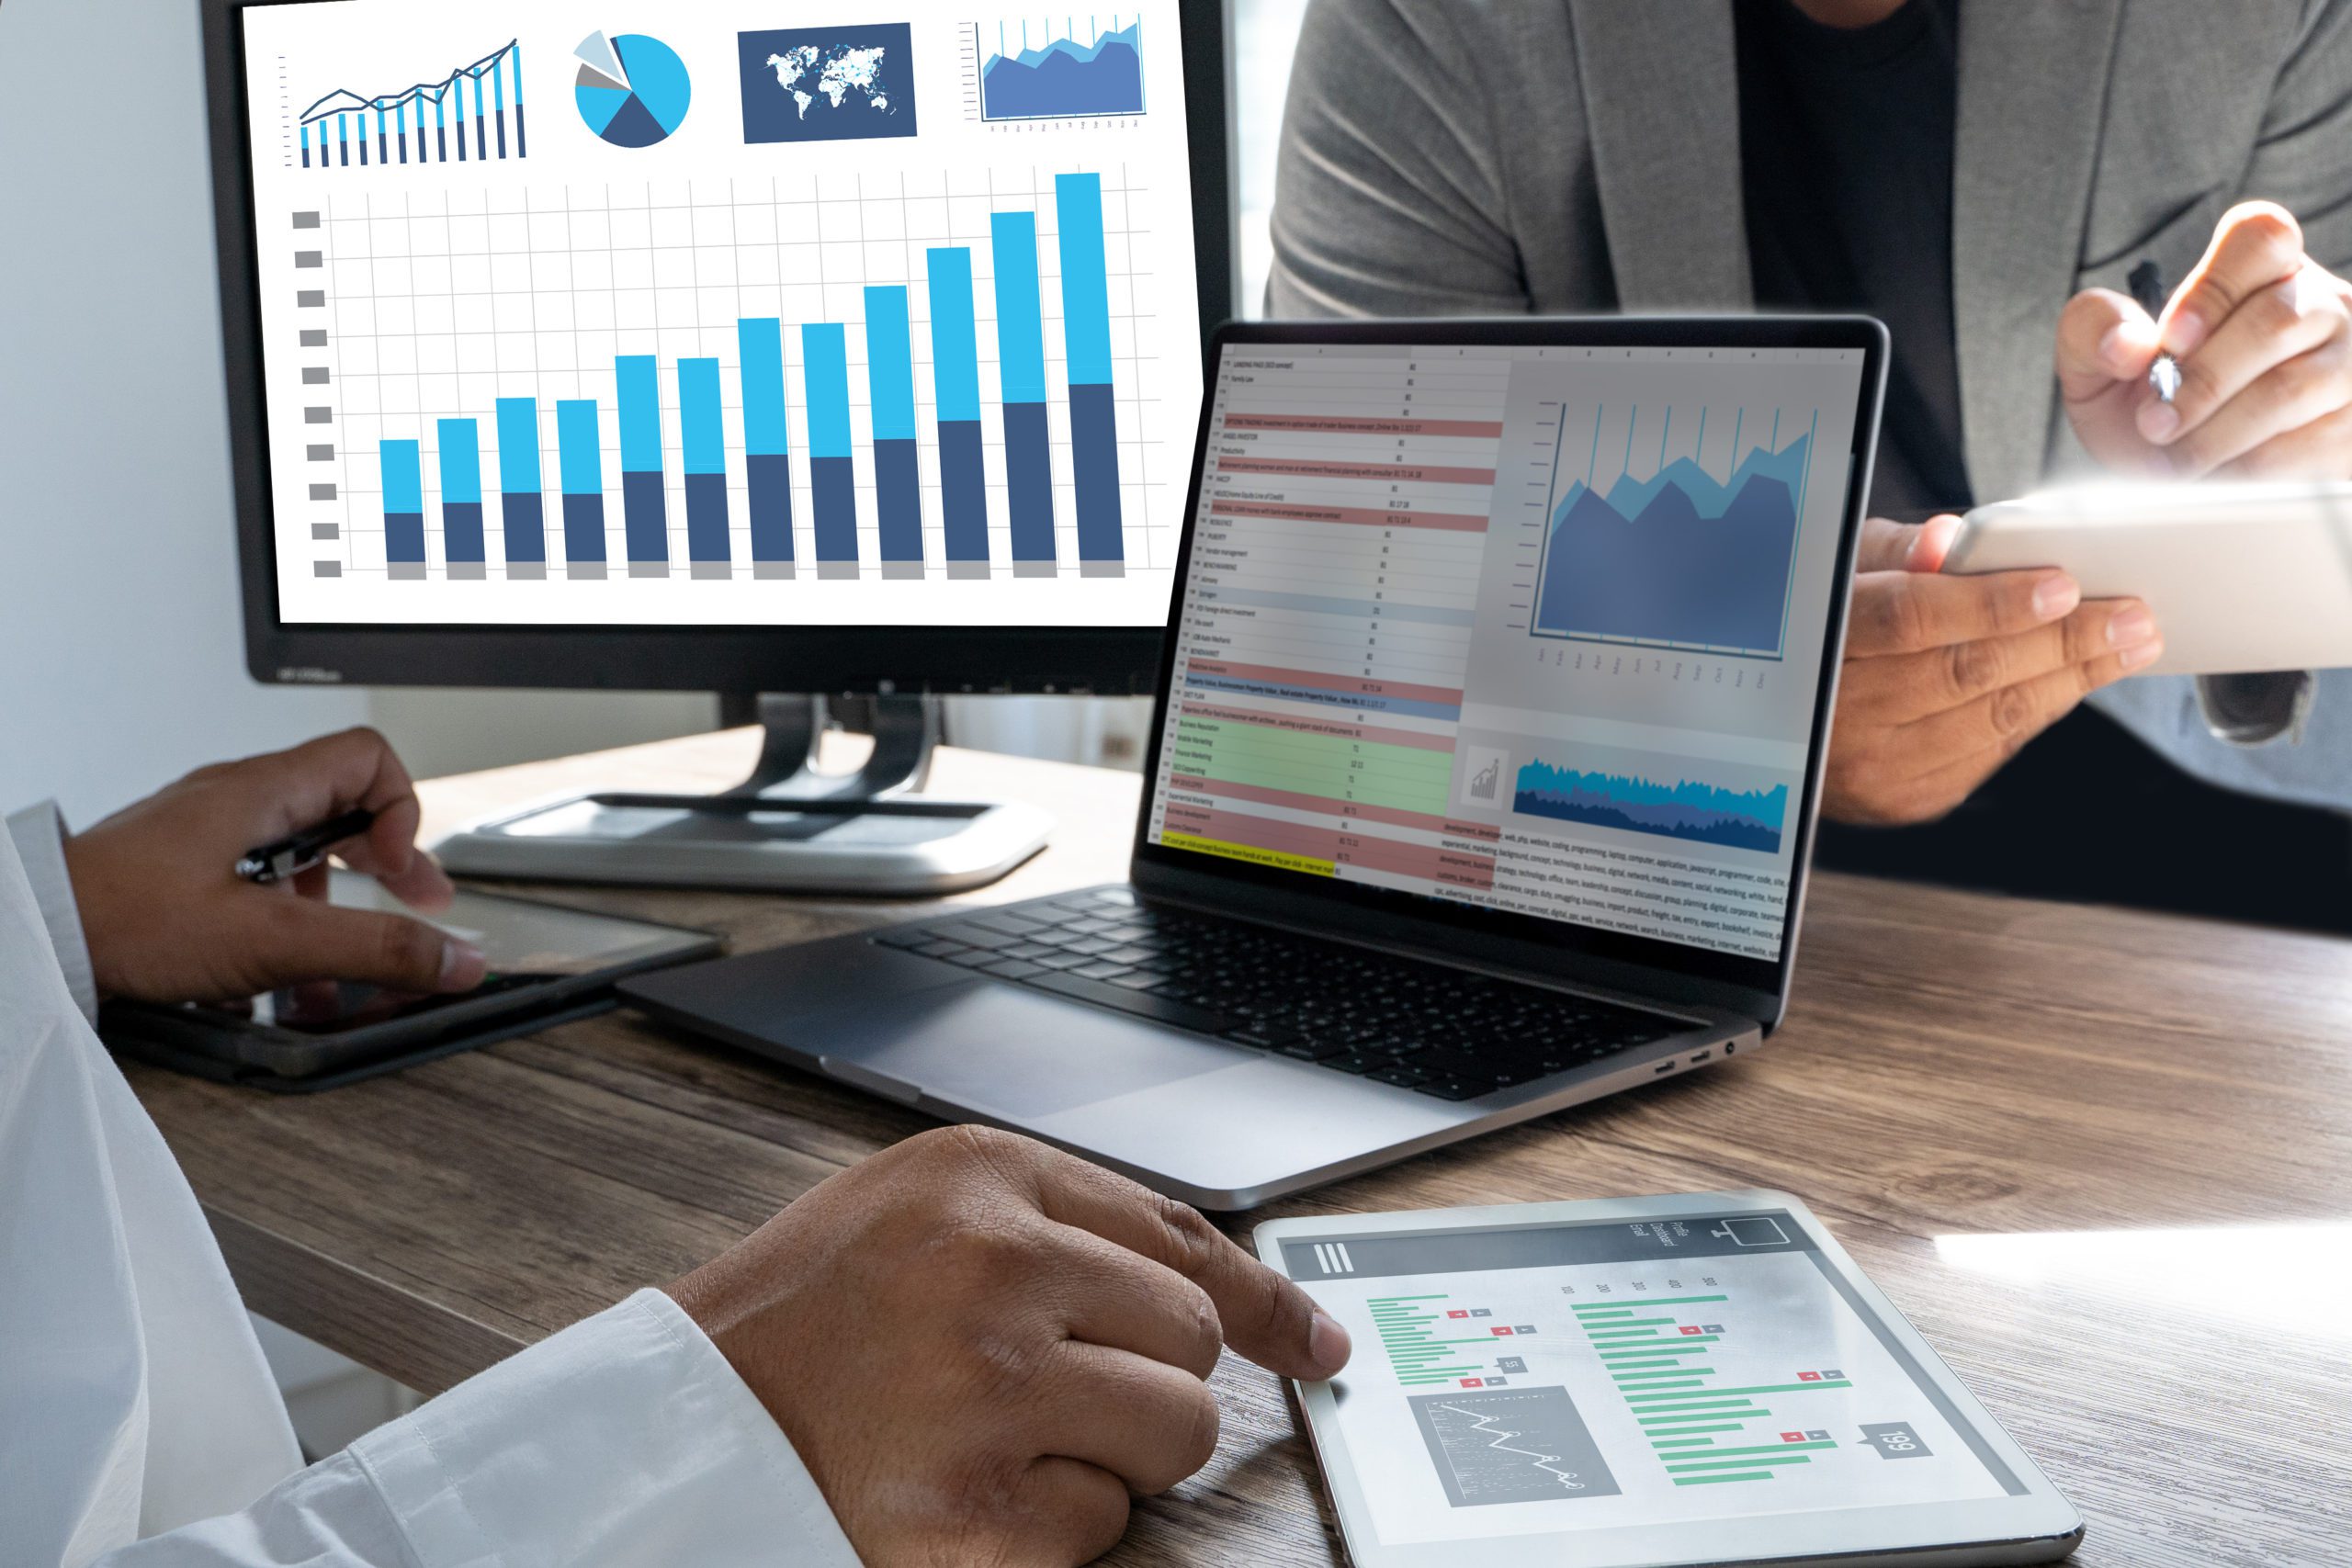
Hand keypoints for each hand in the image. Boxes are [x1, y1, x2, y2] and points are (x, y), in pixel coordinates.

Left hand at [61, 727, 485, 1002]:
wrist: (35, 935)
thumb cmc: (123, 918)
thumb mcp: (271, 938)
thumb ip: (372, 948)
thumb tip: (455, 958)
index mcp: (264, 792)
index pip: (370, 760)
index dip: (401, 815)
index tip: (397, 877)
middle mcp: (238, 801)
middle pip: (344, 806)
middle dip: (383, 866)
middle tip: (408, 909)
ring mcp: (208, 832)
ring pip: (302, 846)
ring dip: (333, 901)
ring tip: (334, 954)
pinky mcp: (183, 867)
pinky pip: (259, 875)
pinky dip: (285, 916)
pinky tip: (275, 966)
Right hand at [667, 1125, 1350, 1567]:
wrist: (681, 1429)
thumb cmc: (806, 1322)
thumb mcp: (921, 1213)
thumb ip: (1059, 1227)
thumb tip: (1229, 1296)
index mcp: (982, 1176)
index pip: (1184, 1234)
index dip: (1270, 1300)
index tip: (1318, 1344)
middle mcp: (991, 1267)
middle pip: (1194, 1337)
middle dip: (1148, 1379)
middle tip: (1053, 1394)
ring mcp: (985, 1389)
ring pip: (1175, 1433)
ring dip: (1113, 1456)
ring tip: (1002, 1439)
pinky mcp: (973, 1512)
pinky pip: (1104, 1526)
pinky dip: (1054, 1529)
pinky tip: (969, 1492)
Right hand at [1823, 517, 2160, 824]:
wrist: (1776, 730)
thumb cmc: (1819, 636)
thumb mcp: (1836, 577)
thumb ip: (1892, 553)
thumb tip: (1951, 538)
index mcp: (1819, 642)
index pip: (1910, 619)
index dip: (1990, 603)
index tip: (2061, 585)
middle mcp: (1842, 714)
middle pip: (1967, 671)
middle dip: (2063, 641)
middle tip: (2130, 616)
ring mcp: (1874, 766)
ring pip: (1992, 718)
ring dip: (2072, 679)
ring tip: (2126, 645)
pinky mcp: (1905, 799)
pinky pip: (1990, 751)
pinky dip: (2039, 712)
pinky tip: (2073, 680)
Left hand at [2059, 201, 2351, 477]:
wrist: (2181, 470)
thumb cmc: (2141, 403)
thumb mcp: (2094, 364)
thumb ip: (2092, 331)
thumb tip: (2125, 343)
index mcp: (2258, 268)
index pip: (2261, 239)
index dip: (2214, 288)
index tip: (2169, 341)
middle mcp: (2318, 303)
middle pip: (2275, 322)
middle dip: (2202, 382)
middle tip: (2153, 424)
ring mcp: (2348, 360)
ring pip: (2292, 387)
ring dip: (2217, 433)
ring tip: (2171, 458)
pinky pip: (2309, 444)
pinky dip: (2247, 467)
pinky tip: (2214, 472)